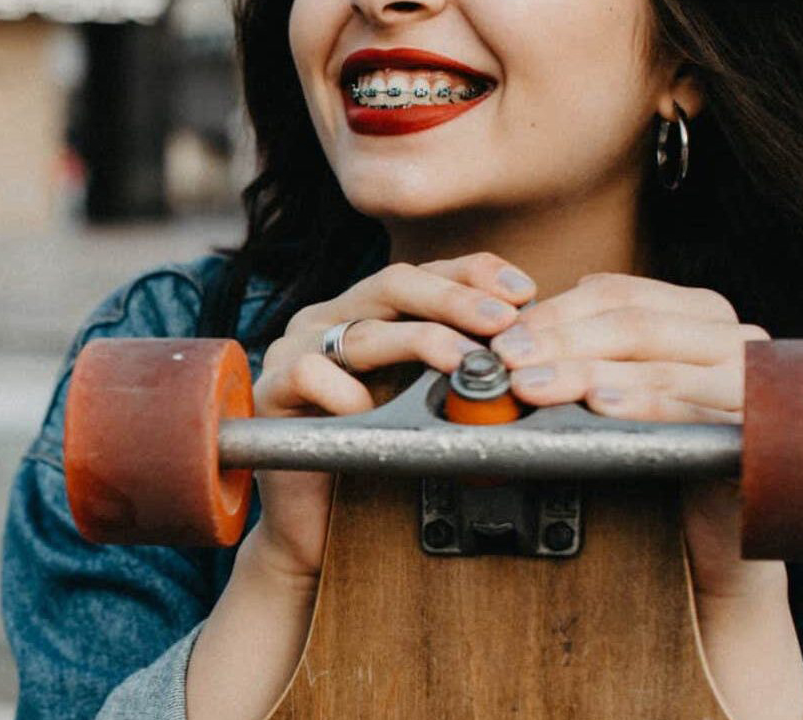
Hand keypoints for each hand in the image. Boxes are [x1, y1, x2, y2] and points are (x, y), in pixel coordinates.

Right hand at [246, 253, 537, 582]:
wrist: (319, 532)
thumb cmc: (379, 458)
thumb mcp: (429, 399)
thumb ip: (461, 361)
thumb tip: (532, 337)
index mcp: (368, 309)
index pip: (426, 271)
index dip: (475, 273)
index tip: (525, 291)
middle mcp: (329, 318)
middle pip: (395, 283)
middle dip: (456, 299)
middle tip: (504, 323)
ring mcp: (294, 348)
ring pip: (363, 328)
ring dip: (420, 340)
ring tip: (464, 362)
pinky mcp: (270, 391)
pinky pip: (311, 374)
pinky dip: (348, 392)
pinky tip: (376, 411)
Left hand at [489, 272, 773, 603]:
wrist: (724, 528)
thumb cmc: (669, 449)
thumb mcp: (630, 386)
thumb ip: (597, 349)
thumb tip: (523, 331)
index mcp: (701, 312)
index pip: (620, 294)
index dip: (556, 312)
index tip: (506, 337)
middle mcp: (733, 335)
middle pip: (634, 324)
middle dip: (562, 341)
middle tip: (509, 361)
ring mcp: (749, 381)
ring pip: (656, 364)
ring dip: (586, 373)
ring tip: (535, 385)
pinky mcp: (754, 430)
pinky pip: (691, 411)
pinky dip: (641, 404)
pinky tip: (600, 406)